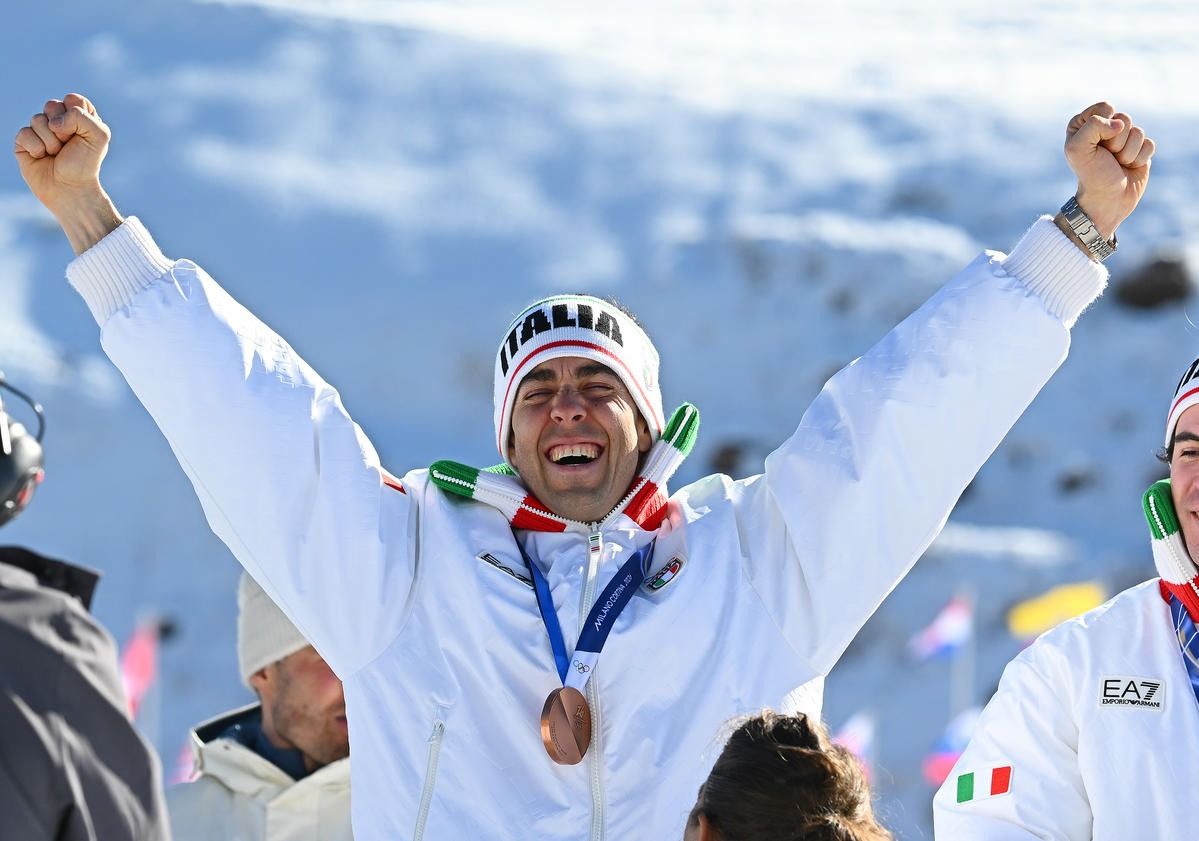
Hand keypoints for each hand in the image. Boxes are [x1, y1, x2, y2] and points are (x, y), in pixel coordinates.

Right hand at [13, 93, 121, 254]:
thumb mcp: (99, 136)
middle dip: (63, 127)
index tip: (83, 133)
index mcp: (78, 117)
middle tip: (68, 144)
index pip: (73, 99)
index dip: (77, 114)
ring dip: (51, 141)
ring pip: (37, 119)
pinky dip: (37, 147)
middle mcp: (58, 121)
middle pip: (52, 104)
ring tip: (57, 154)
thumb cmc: (85, 164)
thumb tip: (53, 121)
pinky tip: (43, 157)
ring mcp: (39, 130)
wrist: (70, 189)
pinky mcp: (24, 142)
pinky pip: (24, 133)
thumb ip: (82, 116)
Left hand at [1063, 102, 1153, 240]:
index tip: (1095, 145)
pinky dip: (1139, 158)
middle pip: (1124, 118)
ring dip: (1127, 152)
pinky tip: (1129, 167)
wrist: (1108, 200)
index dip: (1103, 126)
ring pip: (1138, 131)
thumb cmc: (1090, 175)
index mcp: (1084, 124)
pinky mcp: (1140, 148)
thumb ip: (1092, 126)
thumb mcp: (1077, 150)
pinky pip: (1149, 143)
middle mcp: (1104, 128)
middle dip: (1116, 141)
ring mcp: (1124, 138)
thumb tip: (1119, 123)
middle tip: (1107, 156)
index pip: (1105, 107)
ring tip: (1117, 163)